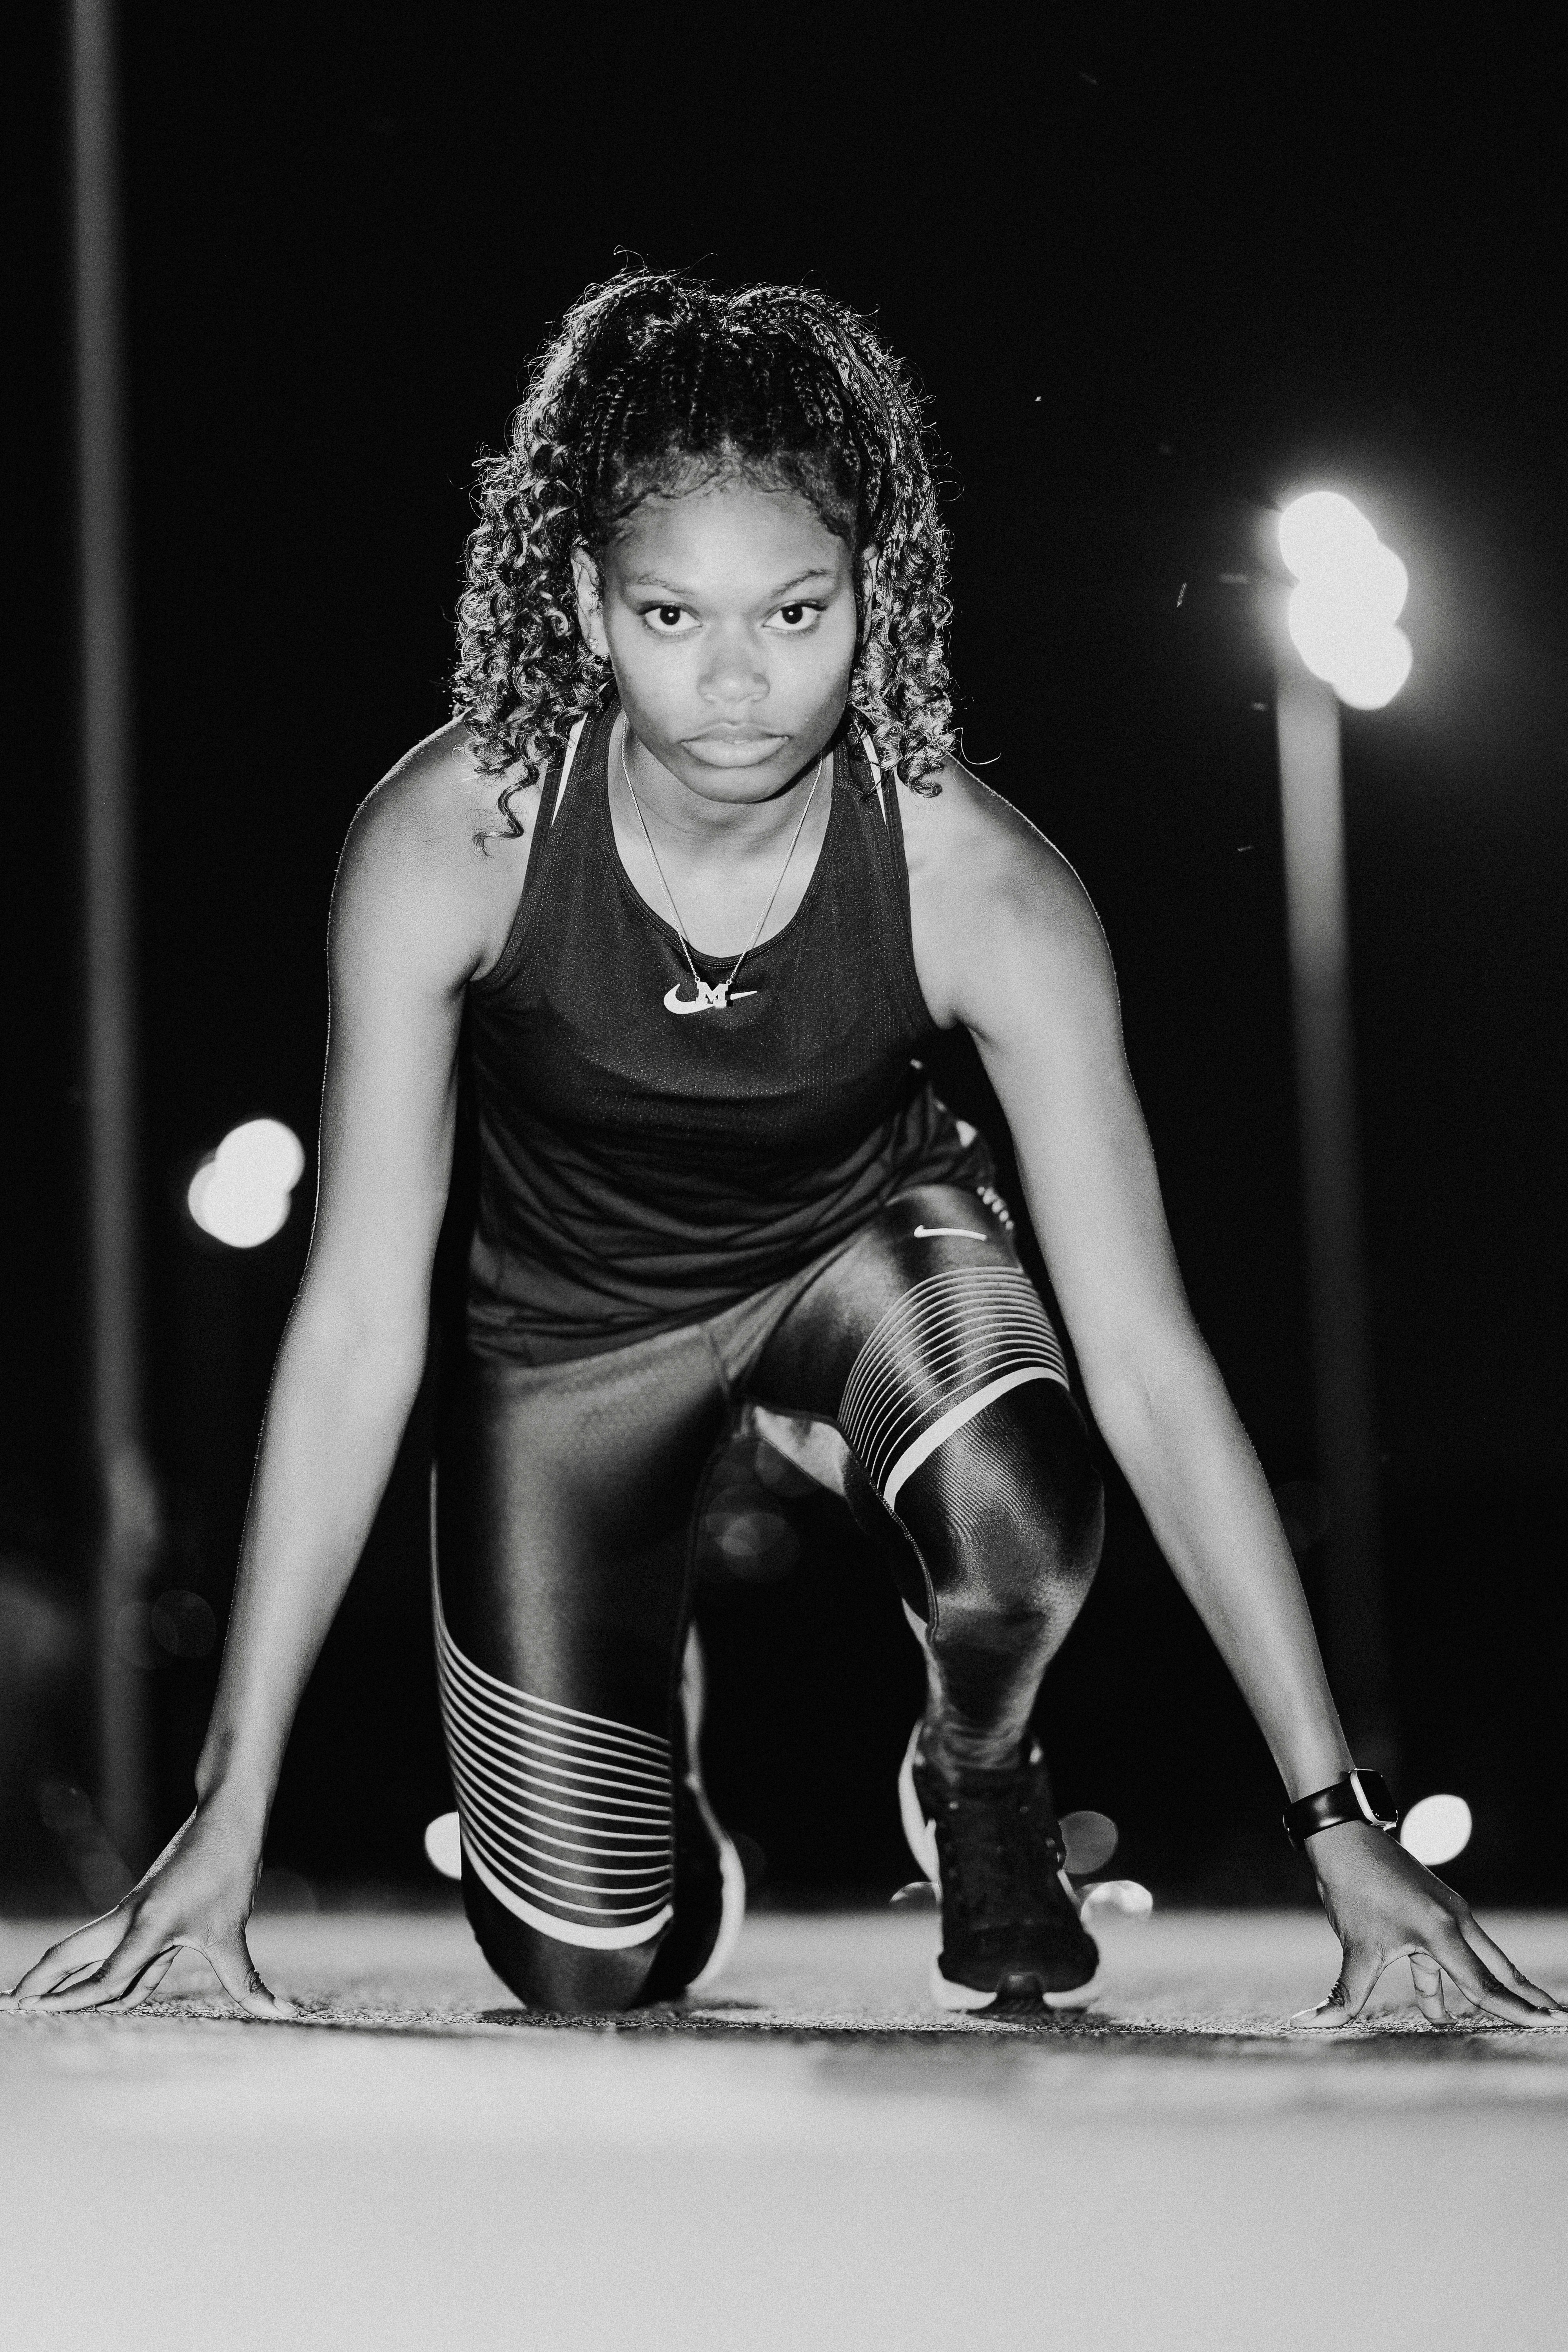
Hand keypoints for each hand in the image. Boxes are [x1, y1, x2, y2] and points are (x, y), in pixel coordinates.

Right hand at [0, 1803, 295, 2020]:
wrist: (225, 1819)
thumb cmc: (228, 1869)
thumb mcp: (233, 1930)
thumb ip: (246, 1980)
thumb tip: (281, 2011)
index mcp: (149, 1926)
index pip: (109, 1976)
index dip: (78, 1999)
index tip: (41, 2013)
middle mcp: (131, 1920)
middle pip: (73, 1953)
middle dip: (42, 1980)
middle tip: (11, 2005)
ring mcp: (132, 1914)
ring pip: (85, 1948)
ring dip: (58, 1972)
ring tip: (30, 1996)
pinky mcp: (142, 1911)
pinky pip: (112, 1949)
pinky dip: (92, 1969)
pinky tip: (86, 1987)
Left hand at [1293, 1821, 1567, 2028]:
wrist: (1343, 1835)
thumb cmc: (1351, 1886)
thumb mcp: (1354, 1945)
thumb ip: (1345, 1993)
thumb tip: (1312, 2022)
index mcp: (1441, 1931)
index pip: (1484, 1985)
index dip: (1516, 2010)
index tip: (1549, 2024)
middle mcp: (1454, 1920)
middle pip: (1498, 1970)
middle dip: (1528, 1998)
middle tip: (1559, 2019)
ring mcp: (1447, 1912)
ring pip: (1479, 1960)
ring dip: (1497, 1988)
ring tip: (1522, 2011)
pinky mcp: (1433, 1909)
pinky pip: (1452, 1952)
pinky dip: (1452, 1980)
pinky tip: (1440, 2010)